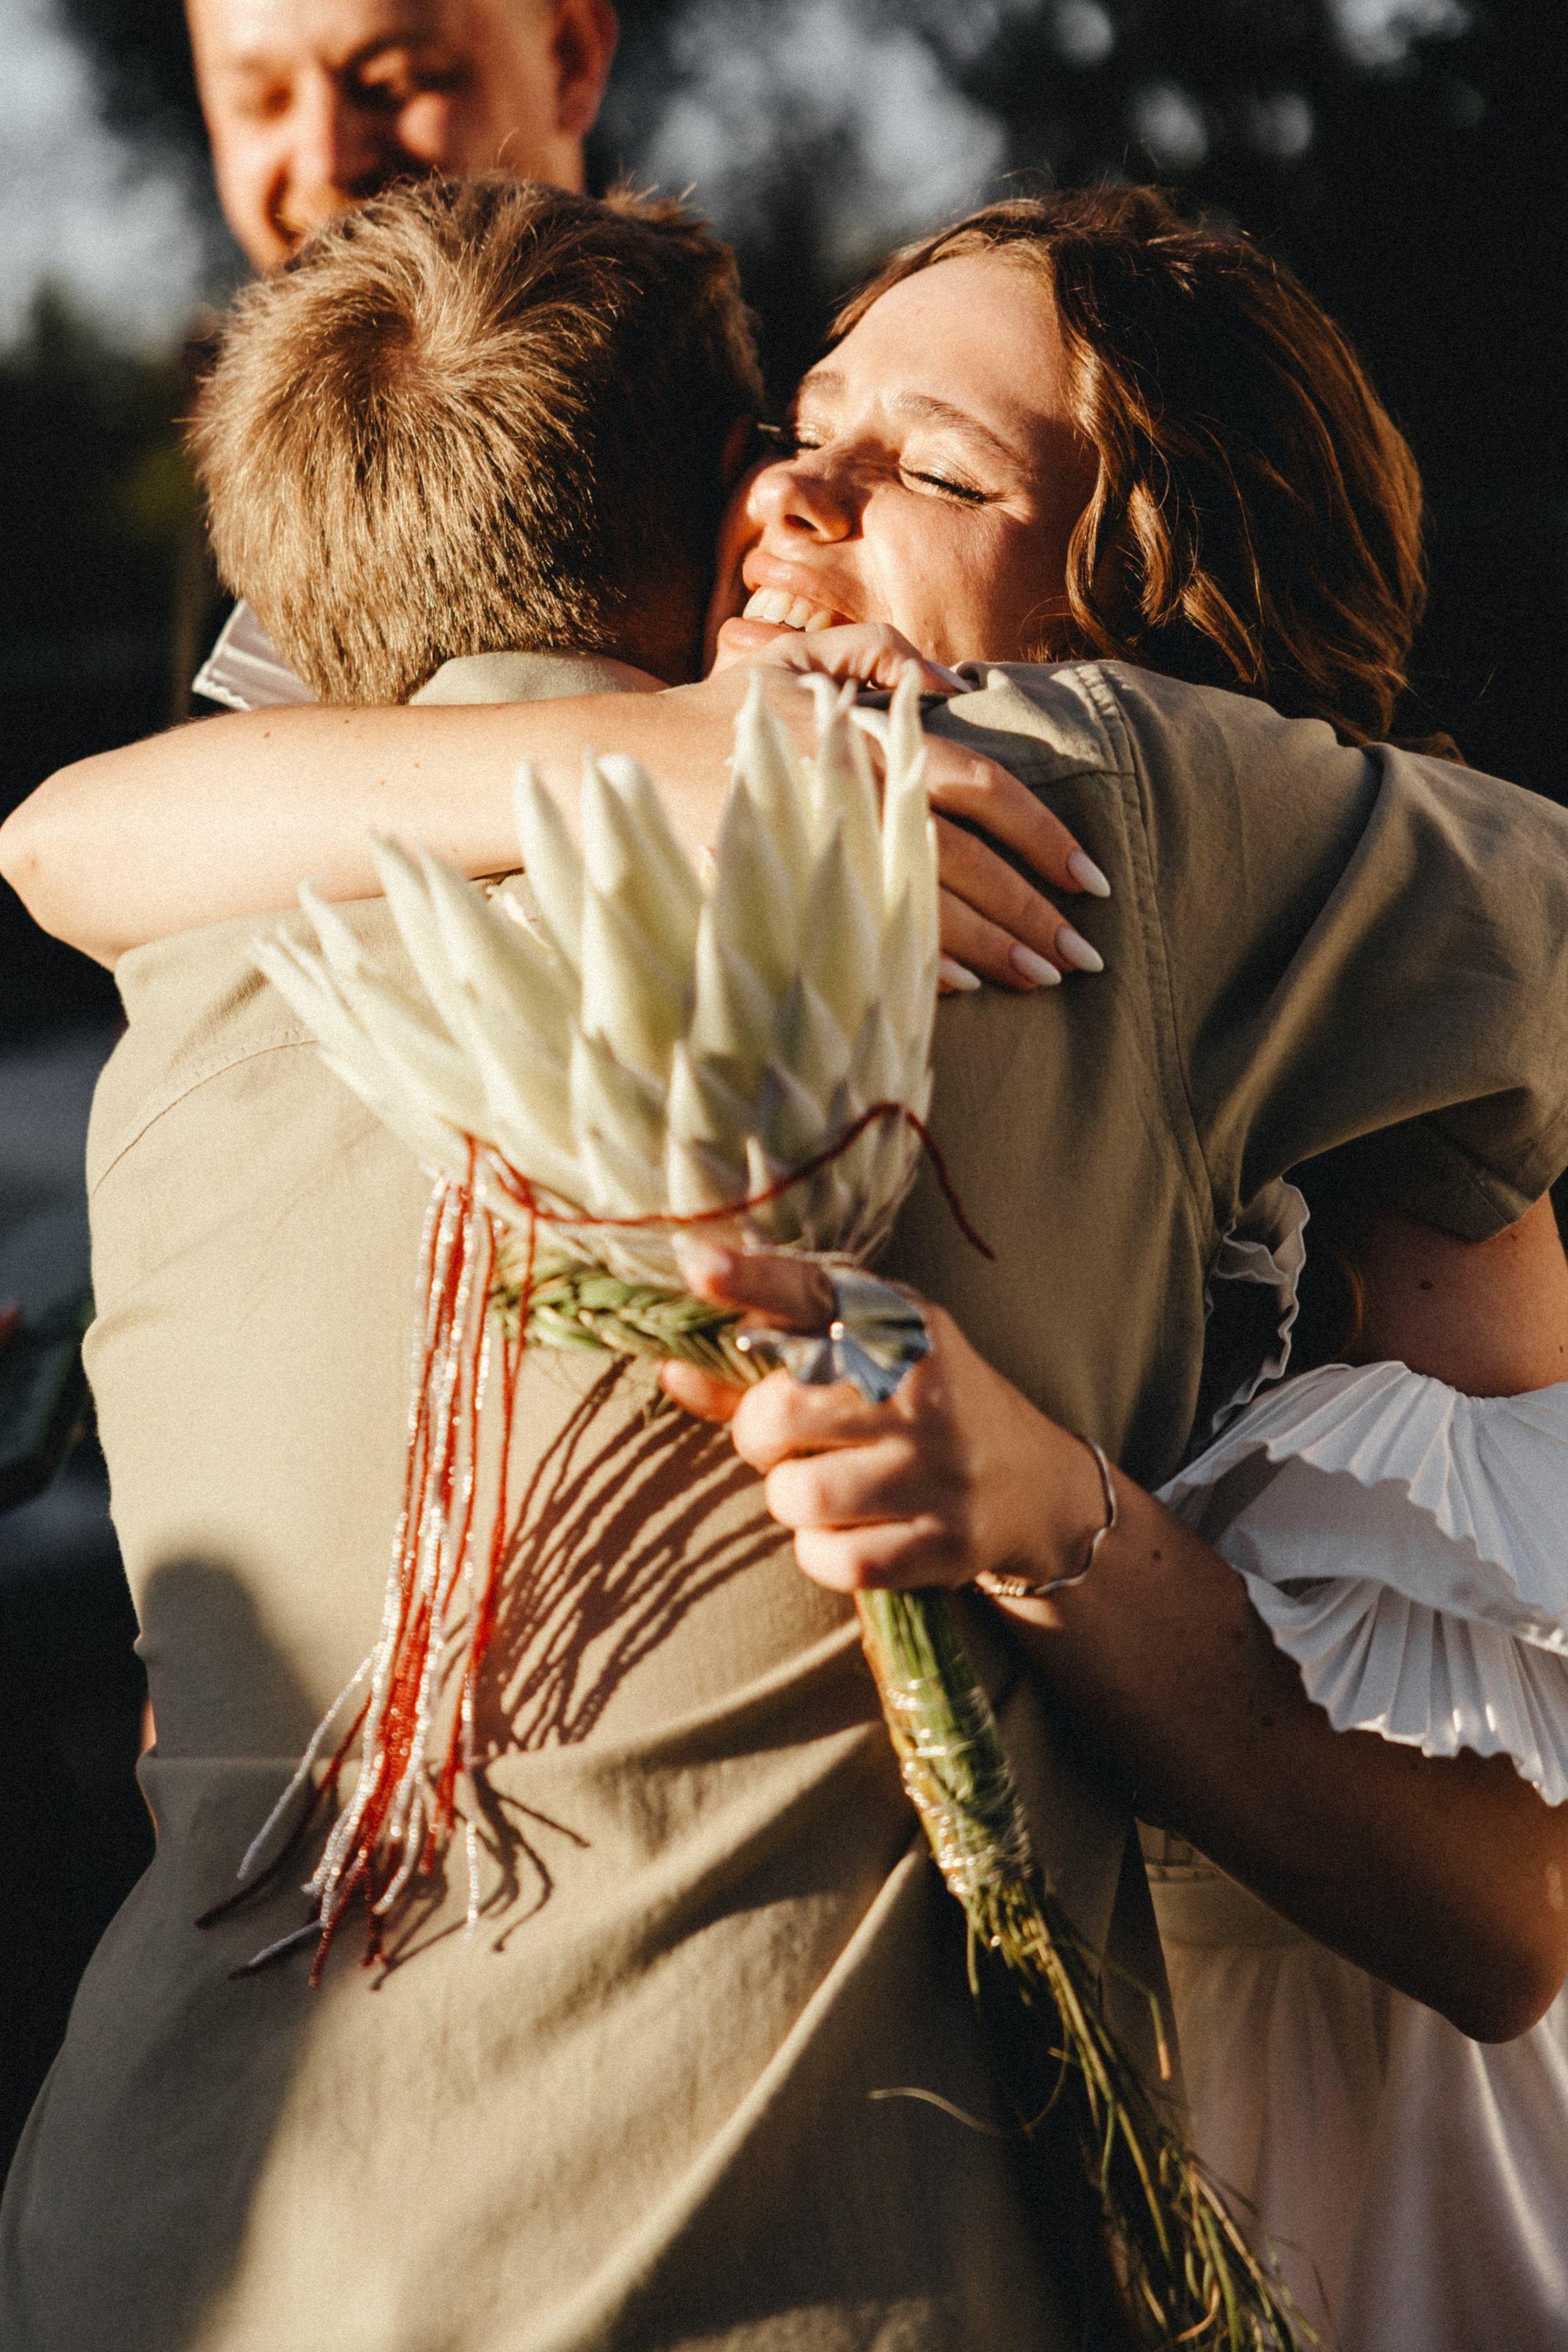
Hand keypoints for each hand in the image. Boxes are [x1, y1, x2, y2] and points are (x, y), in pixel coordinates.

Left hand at [661, 1245, 1105, 1592]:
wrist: (1032, 1484)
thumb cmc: (921, 1408)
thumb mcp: (861, 1363)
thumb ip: (763, 1367)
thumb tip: (672, 1368)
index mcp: (904, 1328)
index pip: (814, 1295)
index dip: (752, 1280)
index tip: (699, 1264)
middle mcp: (926, 1392)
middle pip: (777, 1413)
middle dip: (762, 1433)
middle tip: (795, 1438)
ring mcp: (940, 1471)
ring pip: (797, 1495)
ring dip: (792, 1497)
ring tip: (827, 1484)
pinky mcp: (944, 1544)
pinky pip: (833, 1560)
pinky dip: (820, 1552)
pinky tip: (848, 1530)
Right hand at [704, 639, 1109, 992]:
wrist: (610, 768)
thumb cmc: (713, 714)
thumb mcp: (795, 658)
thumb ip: (879, 652)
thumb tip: (958, 689)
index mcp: (866, 738)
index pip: (981, 786)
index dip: (1041, 835)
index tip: (1089, 879)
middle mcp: (848, 793)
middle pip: (964, 861)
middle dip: (1031, 911)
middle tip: (1084, 955)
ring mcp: (811, 850)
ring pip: (922, 907)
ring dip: (991, 949)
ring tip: (1043, 978)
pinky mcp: (777, 897)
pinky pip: (861, 940)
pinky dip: (917, 967)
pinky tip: (965, 989)